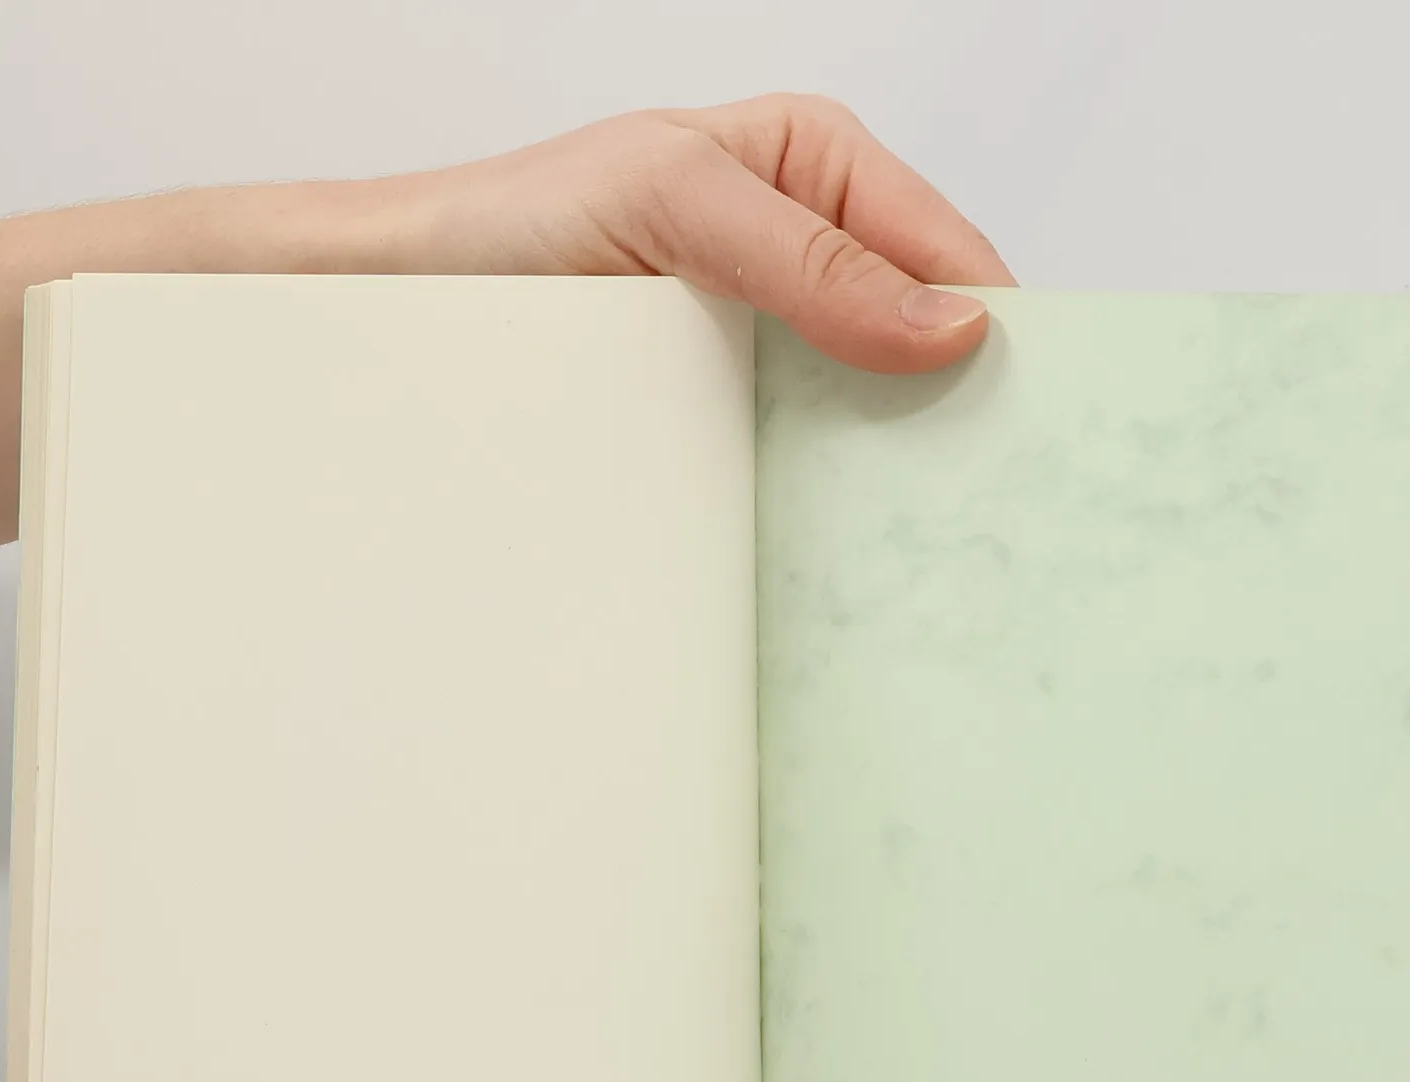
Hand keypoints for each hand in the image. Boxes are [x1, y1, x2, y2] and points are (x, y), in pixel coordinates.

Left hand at [0, 92, 1012, 576]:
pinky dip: (830, 530)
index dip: (1003, 344)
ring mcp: (761, 371)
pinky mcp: (715, 449)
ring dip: (898, 495)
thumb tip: (950, 326)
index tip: (1037, 434)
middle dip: (963, 430)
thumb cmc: (496, 241)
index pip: (956, 262)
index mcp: (813, 180)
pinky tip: (841, 573)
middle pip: (930, 360)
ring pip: (874, 437)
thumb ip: (810, 255)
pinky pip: (803, 490)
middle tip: (996, 521)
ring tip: (931, 565)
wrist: (372, 329)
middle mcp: (801, 276)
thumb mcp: (667, 207)